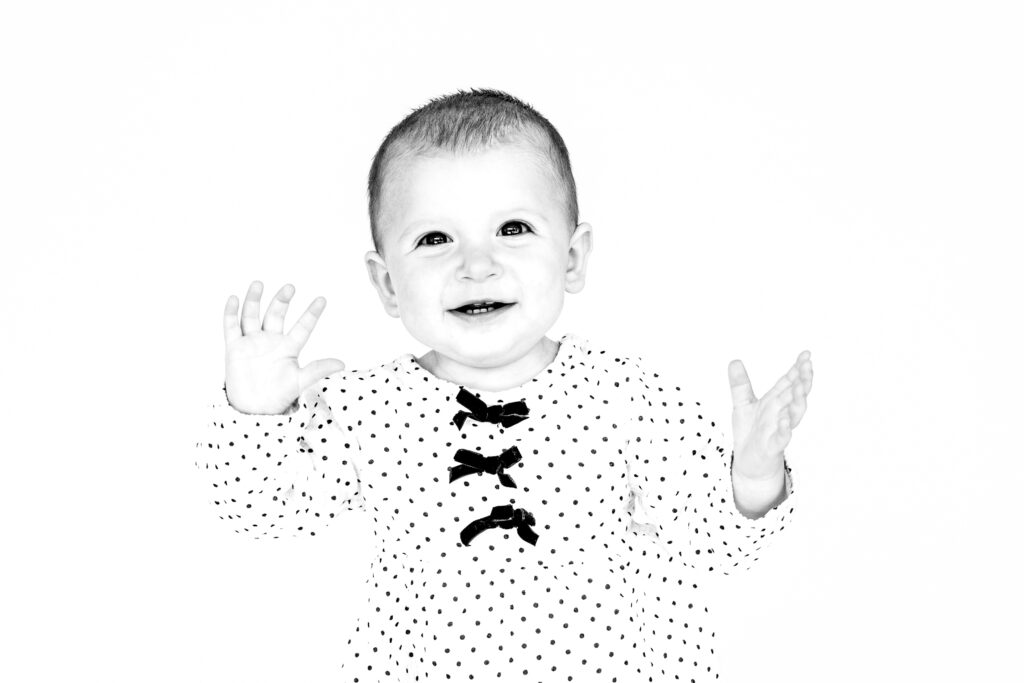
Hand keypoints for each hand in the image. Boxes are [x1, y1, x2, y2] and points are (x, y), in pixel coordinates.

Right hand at [223, 280, 344, 413]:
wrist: (253, 409)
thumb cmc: (278, 395)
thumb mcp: (300, 382)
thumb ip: (317, 370)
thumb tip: (342, 364)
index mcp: (289, 347)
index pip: (303, 327)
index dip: (311, 314)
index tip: (323, 300)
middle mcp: (271, 340)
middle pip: (276, 315)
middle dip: (282, 301)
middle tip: (290, 287)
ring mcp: (252, 342)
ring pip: (252, 316)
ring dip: (254, 300)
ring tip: (258, 284)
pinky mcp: (234, 348)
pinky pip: (231, 327)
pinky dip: (231, 313)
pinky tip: (234, 299)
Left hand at [728, 350, 812, 479]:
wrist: (749, 462)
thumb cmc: (750, 432)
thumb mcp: (742, 404)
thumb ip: (740, 384)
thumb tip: (734, 361)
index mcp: (775, 401)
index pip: (789, 382)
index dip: (798, 369)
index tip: (806, 354)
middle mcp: (782, 413)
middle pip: (796, 394)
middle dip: (803, 380)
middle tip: (807, 364)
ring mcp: (780, 429)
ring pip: (794, 414)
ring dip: (798, 400)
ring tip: (799, 385)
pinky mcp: (773, 446)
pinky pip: (782, 437)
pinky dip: (784, 429)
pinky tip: (784, 420)